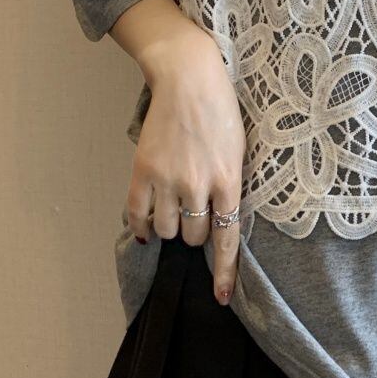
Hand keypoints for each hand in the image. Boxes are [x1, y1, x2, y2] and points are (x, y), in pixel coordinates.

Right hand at [126, 28, 246, 305]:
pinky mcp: (143, 170)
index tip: (220, 298)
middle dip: (196, 232)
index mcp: (229, 180)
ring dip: (171, 226)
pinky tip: (147, 222)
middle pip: (194, 236)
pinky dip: (141, 225)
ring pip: (167, 230)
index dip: (223, 272)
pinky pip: (137, 215)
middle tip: (196, 208)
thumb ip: (230, 188)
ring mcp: (168, 178)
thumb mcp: (239, 152)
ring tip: (175, 205)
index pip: (227, 238)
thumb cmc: (221, 114)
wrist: (190, 79)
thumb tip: (220, 224)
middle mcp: (198, 184)